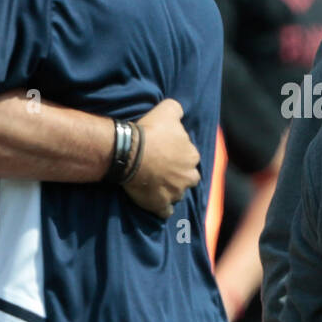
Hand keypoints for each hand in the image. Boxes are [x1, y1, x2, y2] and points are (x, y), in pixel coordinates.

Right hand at [122, 99, 200, 218]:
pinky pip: (165, 212)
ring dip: (171, 191)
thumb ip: (177, 109)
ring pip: (178, 194)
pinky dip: (162, 208)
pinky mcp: (161, 205)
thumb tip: (180, 111)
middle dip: (180, 176)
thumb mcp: (167, 110)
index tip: (166, 153)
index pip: (190, 157)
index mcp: (192, 156)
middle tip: (163, 170)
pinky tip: (155, 203)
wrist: (129, 153)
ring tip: (157, 185)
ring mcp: (175, 193)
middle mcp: (189, 176)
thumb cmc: (149, 131)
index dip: (179, 155)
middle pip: (188, 178)